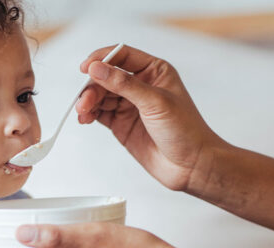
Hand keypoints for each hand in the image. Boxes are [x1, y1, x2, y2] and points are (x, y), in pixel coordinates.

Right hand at [77, 44, 225, 190]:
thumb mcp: (155, 102)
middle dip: (93, 87)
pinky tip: (85, 118)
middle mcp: (141, 85)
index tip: (86, 68)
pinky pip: (100, 113)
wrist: (190, 166)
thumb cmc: (184, 130)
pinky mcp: (122, 124)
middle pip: (107, 77)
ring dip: (88, 102)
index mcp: (154, 71)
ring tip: (82, 112)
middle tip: (84, 101)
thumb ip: (124, 85)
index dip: (102, 59)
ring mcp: (130, 105)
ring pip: (101, 96)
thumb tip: (97, 68)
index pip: (122, 56)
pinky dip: (89, 114)